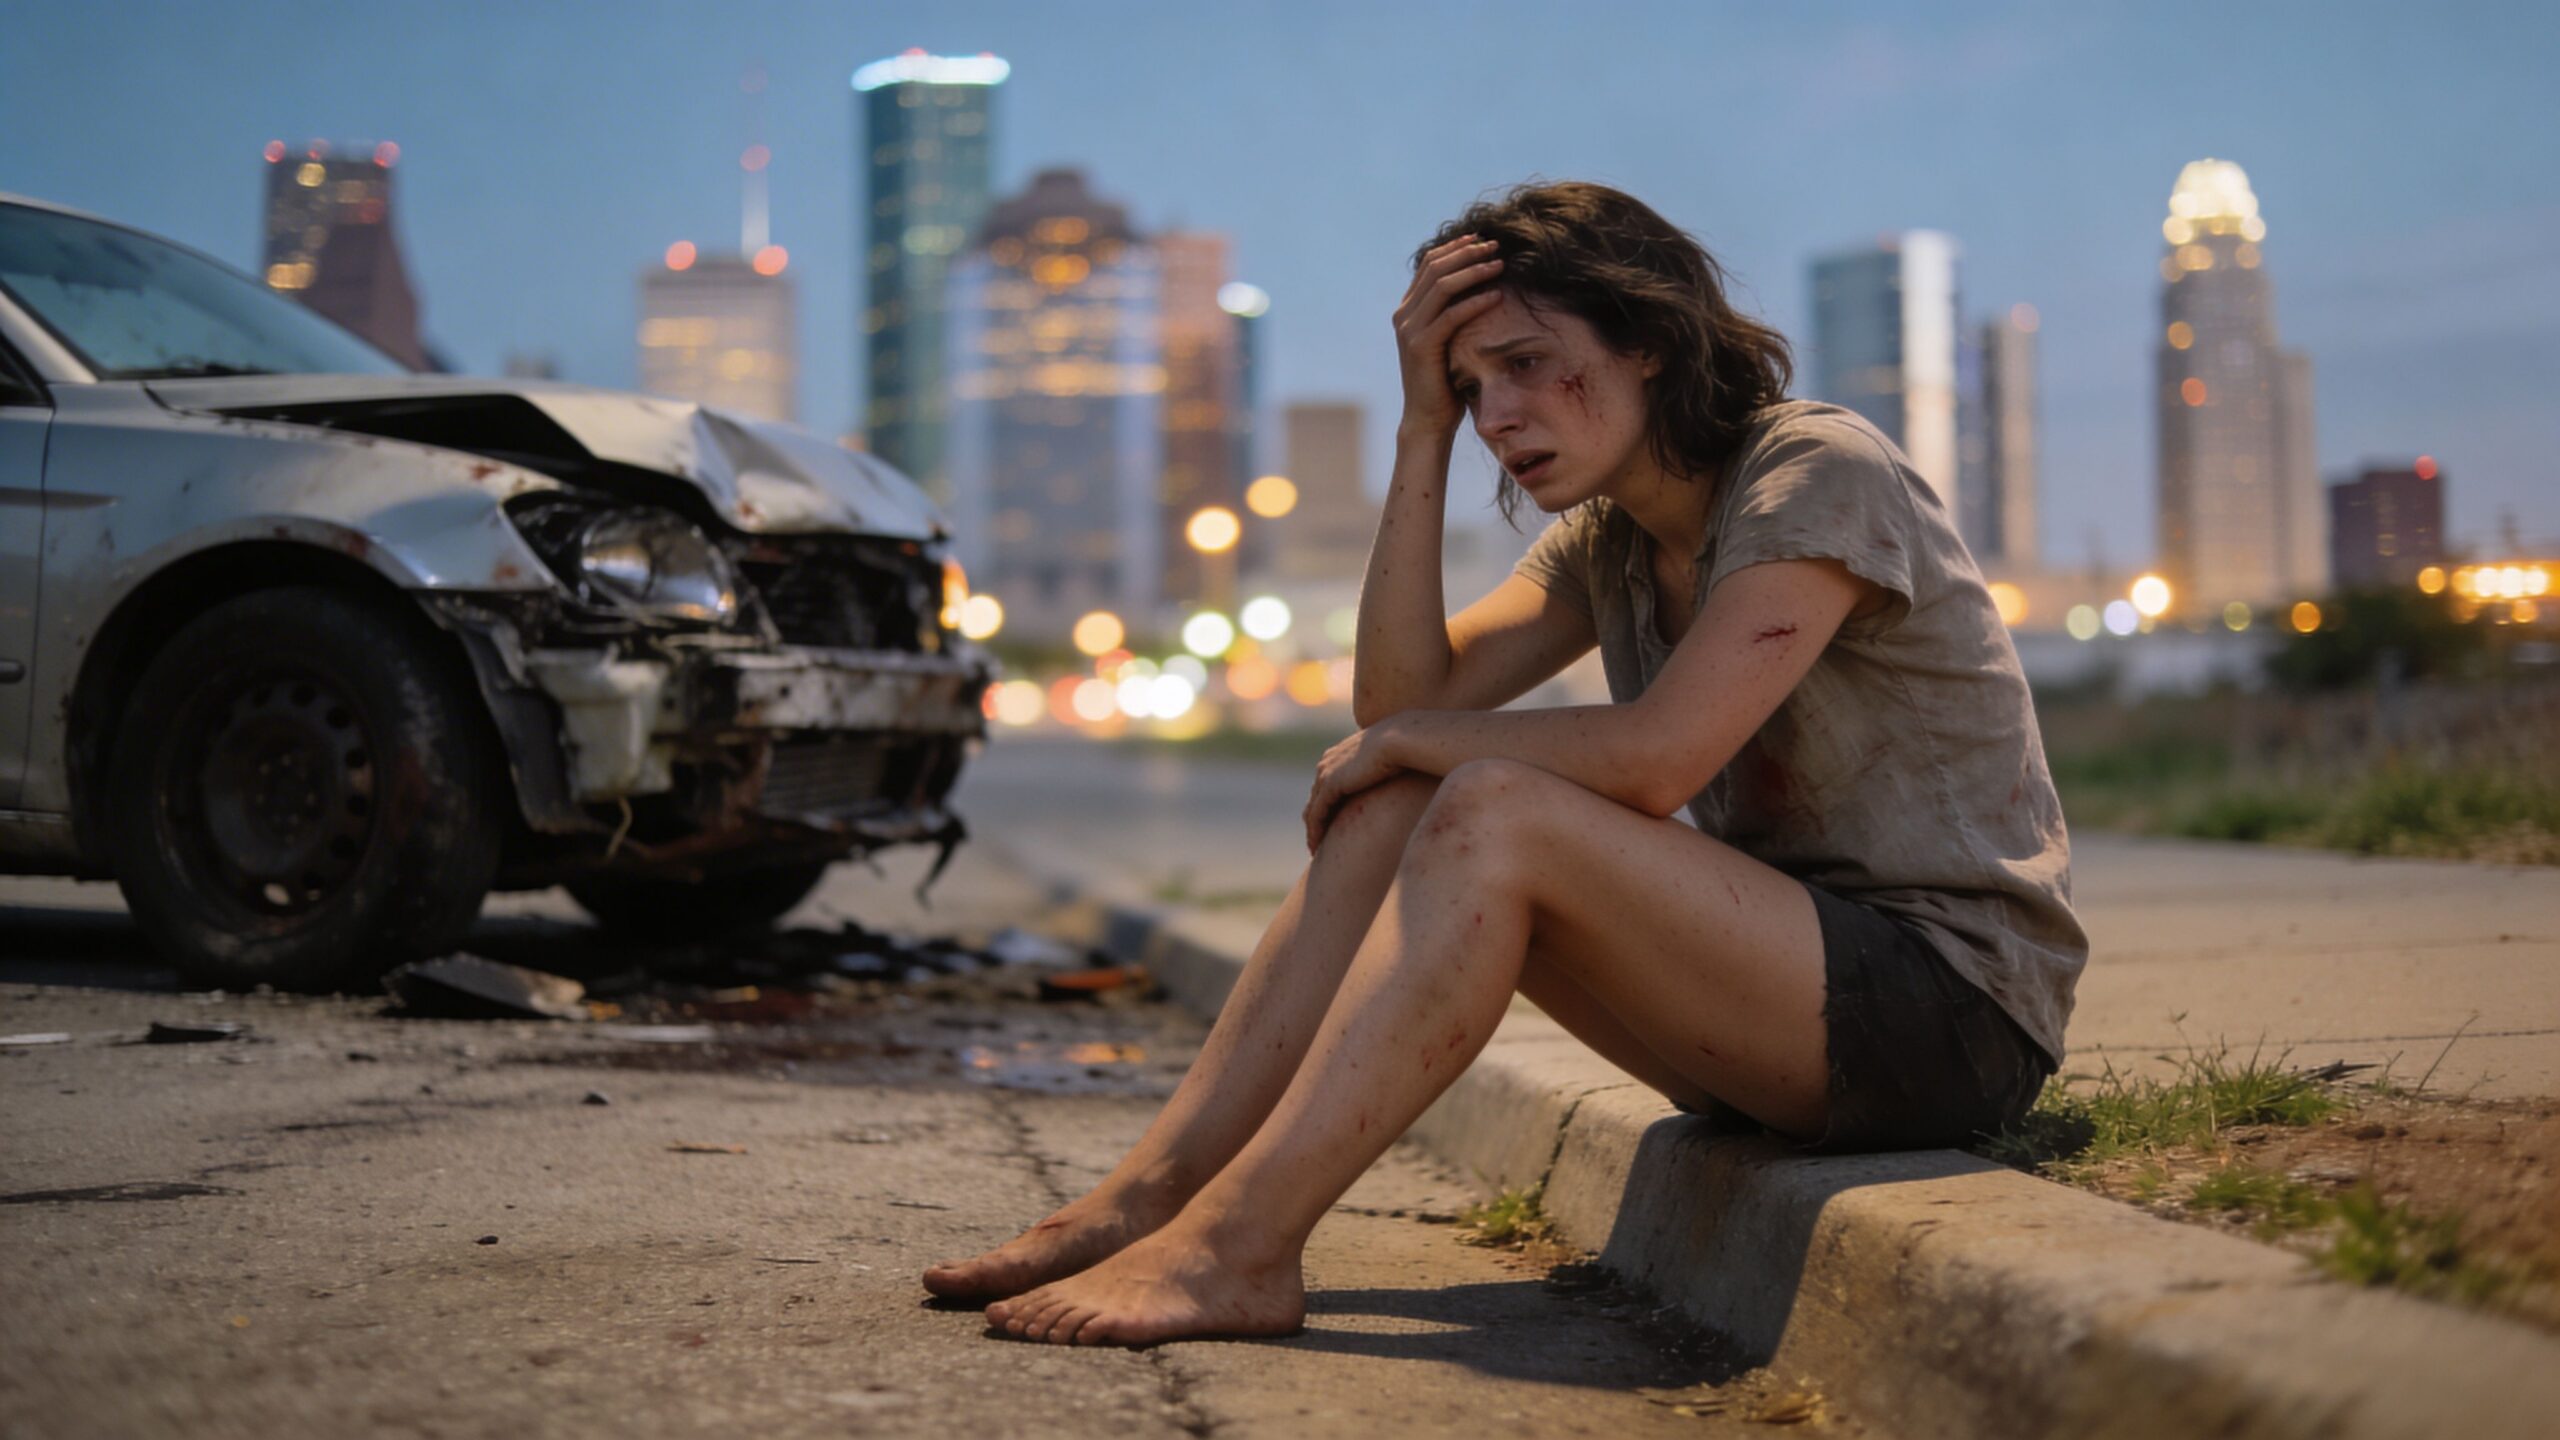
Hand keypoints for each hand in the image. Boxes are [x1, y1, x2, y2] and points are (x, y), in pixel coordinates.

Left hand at [1303, 721, 1407, 853]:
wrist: (1402, 738)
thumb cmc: (1406, 746)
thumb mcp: (1391, 758)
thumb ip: (1385, 768)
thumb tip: (1398, 776)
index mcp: (1340, 753)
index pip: (1327, 784)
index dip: (1327, 805)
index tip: (1331, 824)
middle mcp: (1328, 762)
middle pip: (1315, 797)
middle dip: (1316, 819)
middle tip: (1318, 841)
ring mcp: (1327, 773)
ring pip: (1313, 808)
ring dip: (1313, 830)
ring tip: (1316, 849)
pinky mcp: (1330, 786)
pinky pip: (1317, 814)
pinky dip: (1315, 832)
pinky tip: (1317, 848)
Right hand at [1394, 236, 1505, 436]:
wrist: (1428, 419)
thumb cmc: (1445, 383)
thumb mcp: (1448, 341)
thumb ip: (1452, 316)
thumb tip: (1481, 290)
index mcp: (1408, 310)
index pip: (1430, 265)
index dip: (1455, 247)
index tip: (1482, 240)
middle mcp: (1404, 315)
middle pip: (1436, 267)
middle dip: (1468, 252)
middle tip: (1496, 246)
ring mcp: (1409, 330)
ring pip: (1442, 285)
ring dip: (1474, 270)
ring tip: (1500, 264)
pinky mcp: (1422, 346)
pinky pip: (1452, 315)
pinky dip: (1476, 301)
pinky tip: (1497, 295)